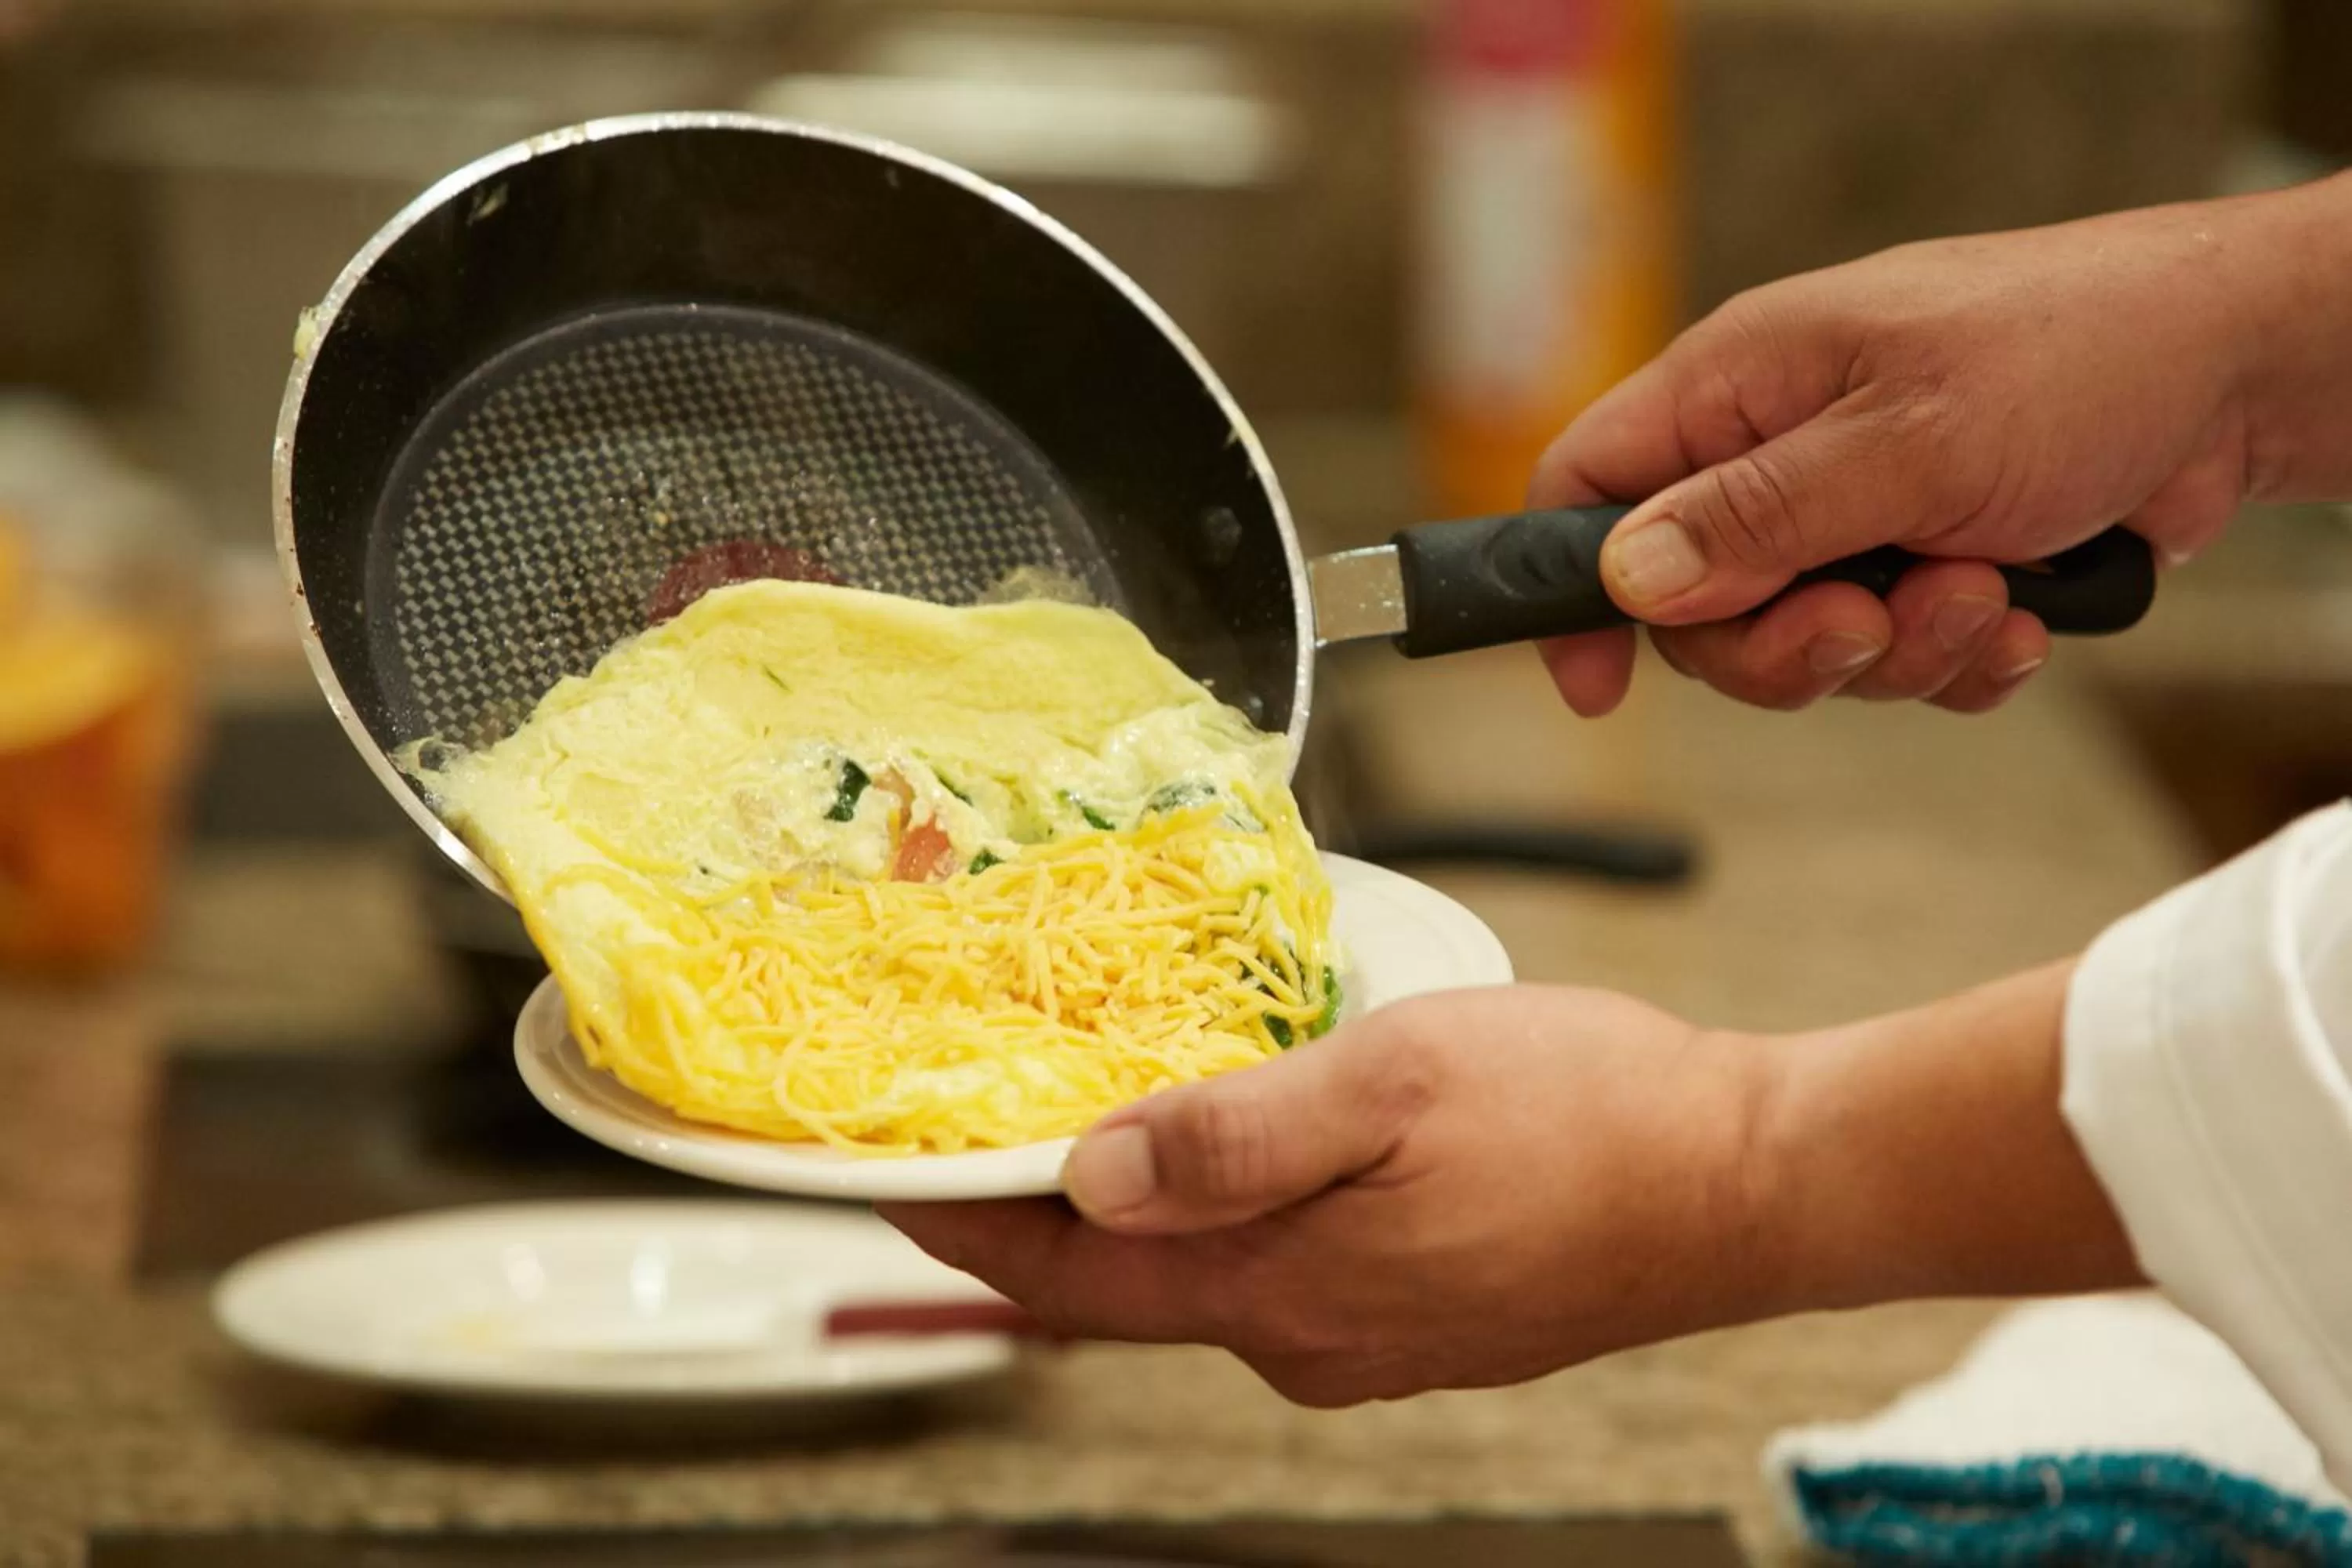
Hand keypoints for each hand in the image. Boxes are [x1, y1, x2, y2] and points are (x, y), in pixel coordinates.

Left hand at [879, 986, 1778, 1405]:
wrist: (1753, 1182)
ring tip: (1090, 1115)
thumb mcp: (1398, 1085)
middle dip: (1037, 1214)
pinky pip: (1281, 1275)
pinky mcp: (1422, 1321)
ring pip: (1204, 1279)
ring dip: (1137, 1210)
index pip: (1067, 1276)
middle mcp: (1312, 1343)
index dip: (964, 1222)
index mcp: (1285, 1292)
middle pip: (1123, 1287)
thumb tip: (1090, 1172)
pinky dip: (1225, 1219)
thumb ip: (1236, 1137)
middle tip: (974, 1125)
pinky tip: (1234, 1150)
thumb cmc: (1594, 1116)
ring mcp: (1371, 1343)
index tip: (884, 1175)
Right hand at [1534, 199, 2270, 716]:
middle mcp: (1780, 451)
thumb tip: (1629, 576)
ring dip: (1899, 652)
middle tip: (1870, 624)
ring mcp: (1856, 511)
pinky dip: (1958, 660)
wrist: (2240, 375)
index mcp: (1741, 385)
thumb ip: (1758, 516)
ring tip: (1982, 594)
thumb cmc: (2080, 352)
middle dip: (1790, 644)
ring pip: (1807, 646)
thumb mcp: (1905, 438)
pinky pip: (1898, 659)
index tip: (1596, 687)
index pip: (1590, 485)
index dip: (1573, 589)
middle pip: (1701, 607)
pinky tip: (2019, 617)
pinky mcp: (1930, 562)